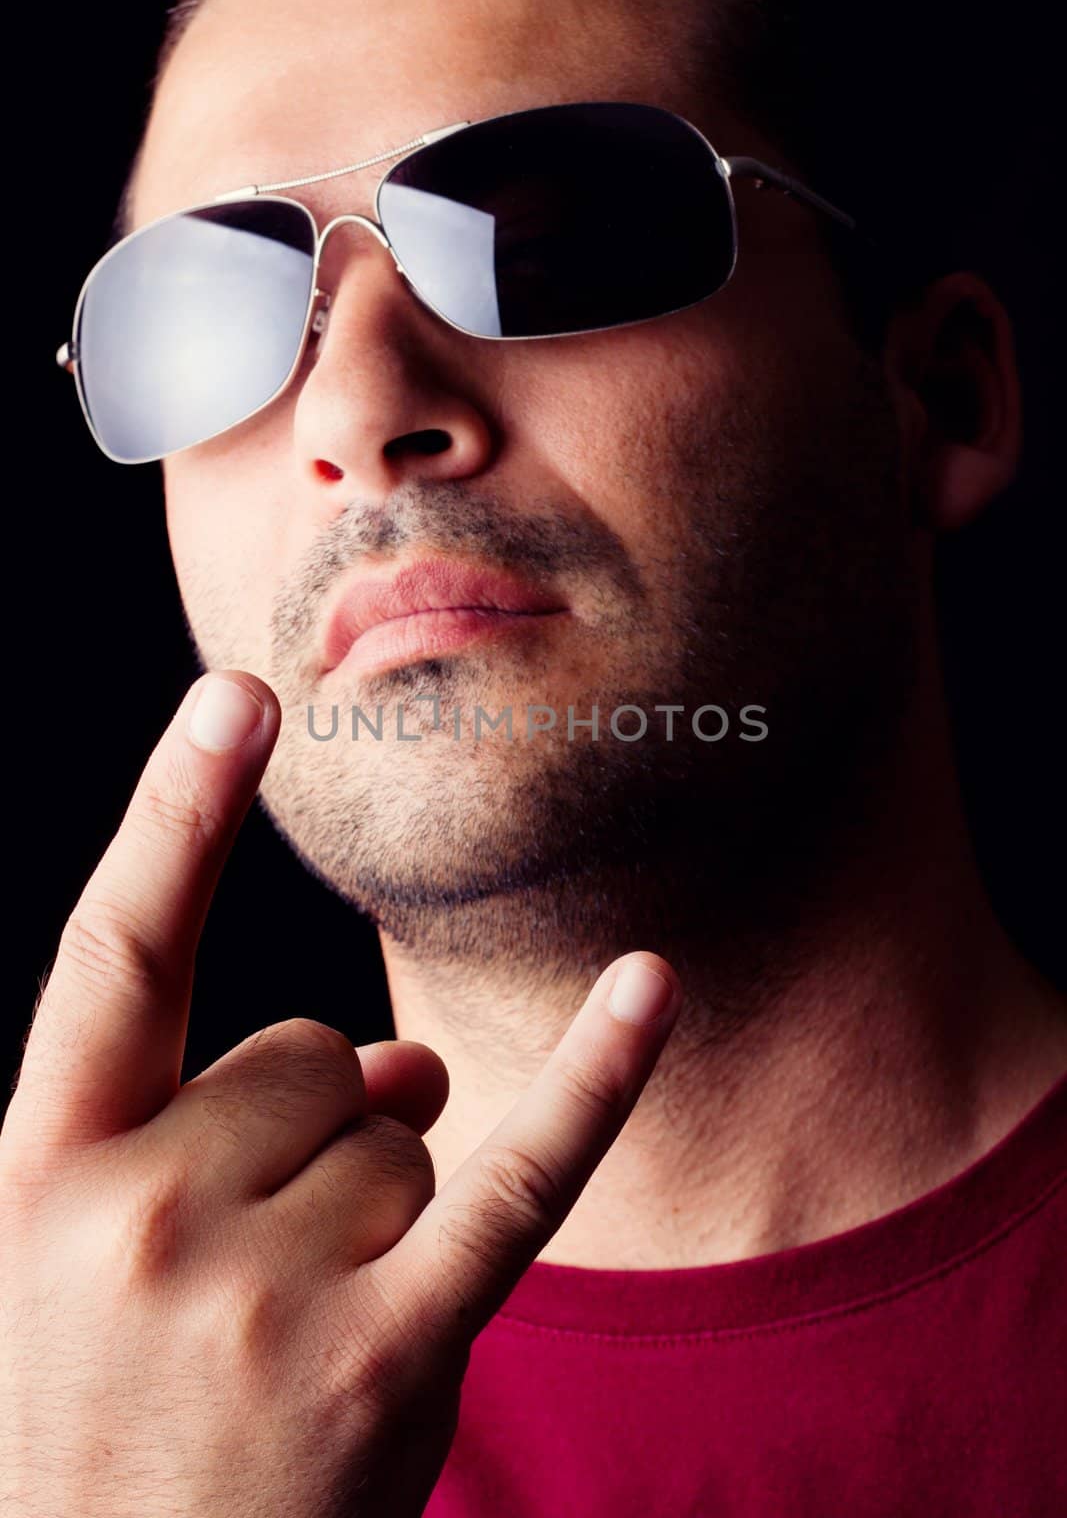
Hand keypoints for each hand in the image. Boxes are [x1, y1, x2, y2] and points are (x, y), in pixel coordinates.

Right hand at [1, 671, 681, 1517]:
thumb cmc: (97, 1429)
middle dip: (316, 1130)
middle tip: (255, 1274)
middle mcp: (141, 1219)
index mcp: (40, 1176)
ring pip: (402, 1132)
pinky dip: (594, 1084)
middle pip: (312, 1053)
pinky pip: (514, 1182)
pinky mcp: (386, 1364)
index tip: (238, 697)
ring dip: (380, 1208)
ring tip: (301, 1336)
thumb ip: (217, 1127)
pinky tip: (652, 990)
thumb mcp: (87, 1265)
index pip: (116, 957)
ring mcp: (265, 1295)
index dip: (174, 816)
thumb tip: (405, 1060)